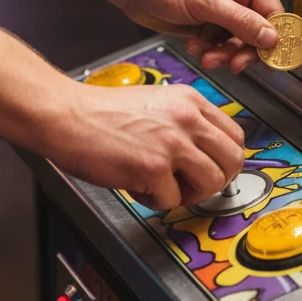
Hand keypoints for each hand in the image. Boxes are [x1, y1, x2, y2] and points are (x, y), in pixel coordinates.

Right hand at [53, 81, 245, 209]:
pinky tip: (137, 185)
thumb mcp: (157, 103)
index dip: (224, 159)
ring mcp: (172, 142)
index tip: (210, 169)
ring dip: (190, 194)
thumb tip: (207, 154)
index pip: (235, 135)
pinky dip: (155, 200)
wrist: (66, 115)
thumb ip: (185, 122)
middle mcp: (187, 118)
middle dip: (215, 180)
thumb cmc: (101, 112)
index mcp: (190, 100)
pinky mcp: (154, 167)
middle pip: (233, 160)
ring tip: (163, 186)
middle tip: (191, 185)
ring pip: (213, 182)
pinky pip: (173, 200)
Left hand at [119, 0, 281, 73]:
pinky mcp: (208, 24)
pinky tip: (194, 46)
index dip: (274, 37)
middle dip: (242, 50)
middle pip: (258, 32)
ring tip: (205, 55)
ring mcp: (223, 10)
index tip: (272, 60)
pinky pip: (220, 45)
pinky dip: (209, 51)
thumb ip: (242, 22)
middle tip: (231, 63)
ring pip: (238, 43)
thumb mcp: (207, 2)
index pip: (273, 12)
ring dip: (223, 53)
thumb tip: (272, 38)